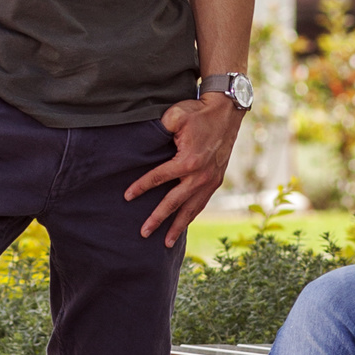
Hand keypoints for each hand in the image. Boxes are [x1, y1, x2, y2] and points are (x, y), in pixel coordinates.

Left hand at [127, 94, 242, 247]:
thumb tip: (146, 141)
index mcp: (188, 161)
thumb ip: (160, 128)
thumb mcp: (176, 115)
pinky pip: (202, 203)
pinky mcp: (216, 180)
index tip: (126, 197)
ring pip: (191, 209)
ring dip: (178, 226)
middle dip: (158, 219)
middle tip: (143, 232)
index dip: (141, 187)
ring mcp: (211, 180)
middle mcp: (200, 176)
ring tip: (165, 243)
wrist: (227, 112)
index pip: (159, 178)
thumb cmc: (199, 112)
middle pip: (174, 203)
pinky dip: (192, 215)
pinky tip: (183, 224)